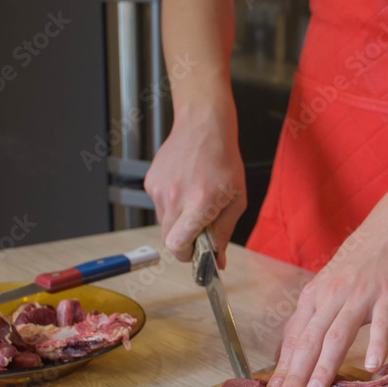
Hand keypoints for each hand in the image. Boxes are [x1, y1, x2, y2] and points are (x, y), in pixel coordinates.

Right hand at [144, 102, 246, 268]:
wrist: (203, 126)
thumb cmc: (224, 160)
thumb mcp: (236, 199)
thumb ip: (225, 232)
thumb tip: (218, 260)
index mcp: (199, 203)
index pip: (178, 244)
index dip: (187, 255)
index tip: (197, 253)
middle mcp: (175, 198)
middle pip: (168, 239)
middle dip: (184, 242)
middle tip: (200, 228)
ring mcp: (159, 189)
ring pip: (164, 223)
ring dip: (178, 221)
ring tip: (194, 200)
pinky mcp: (151, 182)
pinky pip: (159, 205)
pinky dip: (171, 204)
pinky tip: (185, 187)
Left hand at [266, 215, 387, 386]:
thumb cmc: (360, 262)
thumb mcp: (327, 285)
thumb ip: (311, 316)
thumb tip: (287, 349)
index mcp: (315, 296)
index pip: (295, 336)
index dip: (284, 365)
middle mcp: (332, 296)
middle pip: (310, 339)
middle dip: (297, 372)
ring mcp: (360, 297)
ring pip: (338, 335)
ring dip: (325, 366)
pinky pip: (382, 324)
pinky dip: (377, 345)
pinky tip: (372, 366)